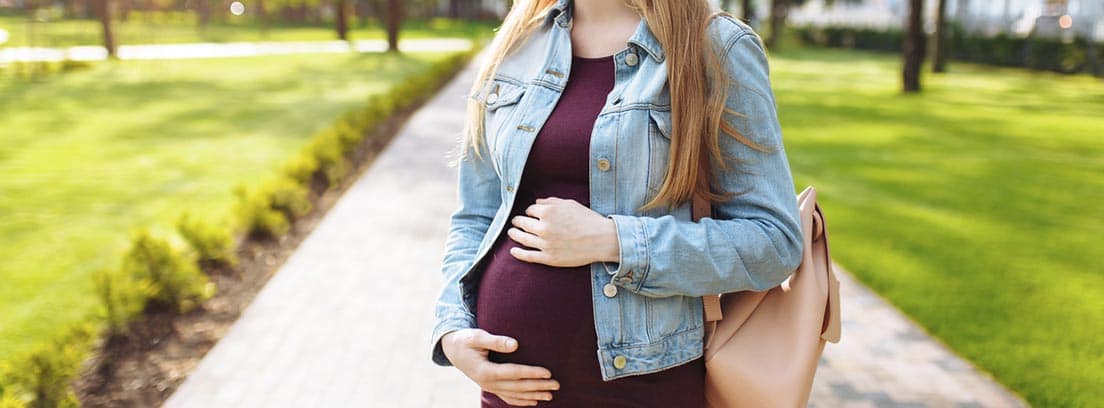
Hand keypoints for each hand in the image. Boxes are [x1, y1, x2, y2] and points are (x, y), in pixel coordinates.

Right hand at [441, 329, 559, 405]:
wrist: (452, 350)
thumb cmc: (466, 340)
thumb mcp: (477, 337)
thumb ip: (496, 341)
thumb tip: (515, 344)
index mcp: (485, 370)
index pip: (513, 373)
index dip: (531, 373)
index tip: (548, 372)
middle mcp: (487, 383)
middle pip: (517, 387)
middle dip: (538, 386)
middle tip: (557, 384)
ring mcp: (489, 387)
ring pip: (515, 395)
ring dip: (534, 395)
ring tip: (551, 395)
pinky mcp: (491, 387)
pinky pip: (508, 397)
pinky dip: (522, 400)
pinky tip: (534, 401)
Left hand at [507, 197, 618, 266]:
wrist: (601, 240)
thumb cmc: (588, 220)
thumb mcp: (570, 204)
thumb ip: (551, 202)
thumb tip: (537, 202)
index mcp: (548, 212)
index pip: (531, 210)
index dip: (530, 211)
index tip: (531, 214)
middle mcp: (544, 227)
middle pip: (523, 223)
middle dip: (517, 221)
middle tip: (514, 222)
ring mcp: (545, 244)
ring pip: (523, 238)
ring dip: (514, 234)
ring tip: (511, 232)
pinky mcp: (549, 258)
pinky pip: (529, 256)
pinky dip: (519, 253)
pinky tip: (513, 250)